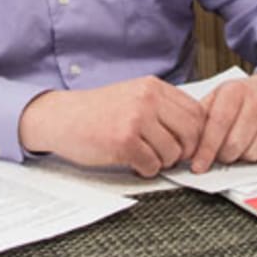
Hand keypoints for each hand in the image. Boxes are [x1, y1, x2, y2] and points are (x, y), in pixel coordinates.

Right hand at [19, 76, 205, 176]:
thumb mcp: (131, 96)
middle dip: (183, 151)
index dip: (196, 135)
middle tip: (166, 155)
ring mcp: (135, 119)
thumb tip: (196, 134)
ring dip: (161, 162)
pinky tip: (131, 161)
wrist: (58, 117)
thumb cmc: (94, 112)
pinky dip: (145, 170)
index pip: (198, 113)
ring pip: (174, 153)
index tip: (185, 144)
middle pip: (192, 134)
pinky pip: (152, 166)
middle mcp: (146, 99)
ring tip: (143, 156)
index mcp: (152, 87)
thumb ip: (161, 108)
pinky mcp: (123, 141)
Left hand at [190, 74, 256, 171]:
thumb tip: (184, 138)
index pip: (217, 124)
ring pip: (253, 153)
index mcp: (234, 91)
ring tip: (237, 147)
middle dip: (222, 156)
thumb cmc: (244, 94)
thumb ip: (202, 113)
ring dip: (241, 157)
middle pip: (234, 144)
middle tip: (217, 155)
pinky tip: (254, 145)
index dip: (206, 149)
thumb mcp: (220, 94)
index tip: (198, 165)